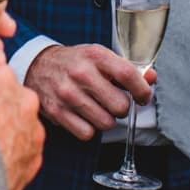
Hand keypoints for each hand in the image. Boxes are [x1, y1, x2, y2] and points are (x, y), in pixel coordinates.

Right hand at [23, 43, 154, 141]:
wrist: (37, 66)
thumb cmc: (75, 62)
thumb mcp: (99, 57)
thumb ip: (127, 67)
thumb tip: (151, 77)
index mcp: (95, 56)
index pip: (128, 74)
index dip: (142, 90)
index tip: (143, 96)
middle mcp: (81, 74)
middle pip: (120, 106)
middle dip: (121, 107)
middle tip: (113, 102)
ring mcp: (67, 94)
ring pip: (106, 123)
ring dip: (106, 119)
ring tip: (97, 108)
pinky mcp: (56, 111)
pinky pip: (87, 133)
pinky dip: (89, 129)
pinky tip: (84, 116)